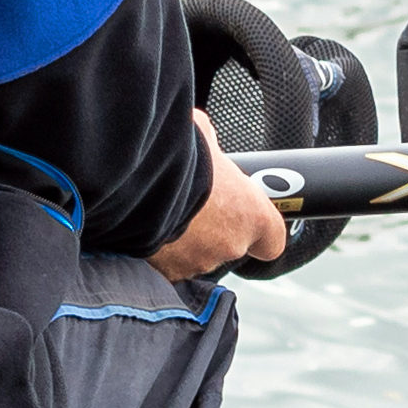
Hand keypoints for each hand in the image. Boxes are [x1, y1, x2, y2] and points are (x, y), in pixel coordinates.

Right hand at [149, 110, 291, 279]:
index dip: (259, 230)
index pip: (272, 240)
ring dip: (184, 239)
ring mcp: (198, 263)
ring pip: (195, 254)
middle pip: (228, 244)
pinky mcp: (167, 274)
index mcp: (252, 215)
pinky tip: (148, 226)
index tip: (244, 217)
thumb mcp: (203, 133)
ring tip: (164, 211)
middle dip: (211, 227)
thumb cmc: (176, 157)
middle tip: (191, 202)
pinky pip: (167, 264)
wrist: (135, 183)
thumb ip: (213, 146)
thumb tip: (204, 137)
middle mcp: (231, 246)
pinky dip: (159, 250)